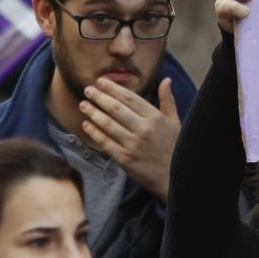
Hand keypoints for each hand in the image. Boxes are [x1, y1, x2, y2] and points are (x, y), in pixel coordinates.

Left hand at [81, 76, 181, 199]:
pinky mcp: (124, 159)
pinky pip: (105, 142)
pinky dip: (94, 132)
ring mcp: (133, 145)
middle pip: (116, 108)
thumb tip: (166, 79)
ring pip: (108, 124)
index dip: (113, 88)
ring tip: (83, 105)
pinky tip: (86, 124)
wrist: (174, 178)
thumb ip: (167, 100)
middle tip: (88, 90)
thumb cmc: (175, 148)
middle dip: (99, 97)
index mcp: (155, 118)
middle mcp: (143, 129)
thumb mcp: (175, 122)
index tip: (101, 82)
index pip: (130, 98)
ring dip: (93, 113)